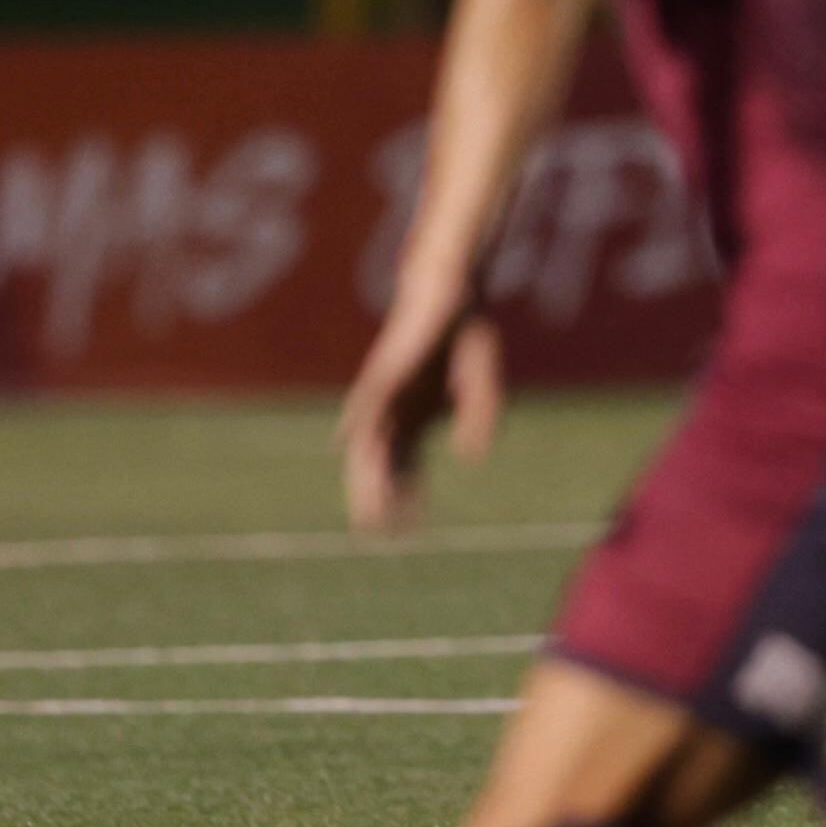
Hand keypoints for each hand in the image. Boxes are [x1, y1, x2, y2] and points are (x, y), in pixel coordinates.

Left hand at [336, 293, 504, 532]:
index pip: (408, 467)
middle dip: (378, 498)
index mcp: (417, 417)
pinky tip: (344, 446)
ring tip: (366, 507)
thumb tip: (471, 457)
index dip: (409, 497)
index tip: (410, 531)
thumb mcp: (481, 386)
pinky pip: (367, 404)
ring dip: (365, 476)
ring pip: (369, 443)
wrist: (452, 291)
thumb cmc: (465, 335)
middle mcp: (394, 411)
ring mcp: (385, 393)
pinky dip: (356, 427)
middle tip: (376, 535)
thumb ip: (478, 419)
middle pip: (380, 463)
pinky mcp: (385, 372)